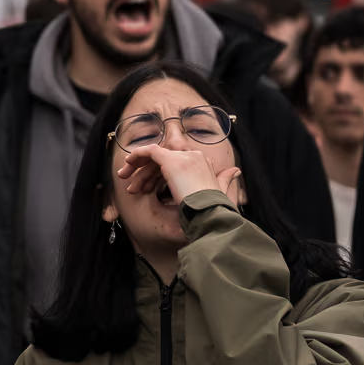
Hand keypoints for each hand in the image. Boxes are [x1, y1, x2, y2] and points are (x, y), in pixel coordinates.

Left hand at [117, 145, 244, 207]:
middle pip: (163, 160)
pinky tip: (128, 164)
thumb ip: (224, 180)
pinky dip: (138, 155)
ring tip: (129, 188)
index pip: (176, 163)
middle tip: (132, 188)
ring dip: (139, 171)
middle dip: (146, 173)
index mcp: (204, 163)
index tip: (147, 190)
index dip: (159, 176)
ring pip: (154, 157)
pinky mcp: (170, 161)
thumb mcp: (221, 193)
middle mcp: (194, 156)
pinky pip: (150, 151)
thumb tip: (235, 171)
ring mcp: (182, 157)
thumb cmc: (214, 210)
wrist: (210, 213)